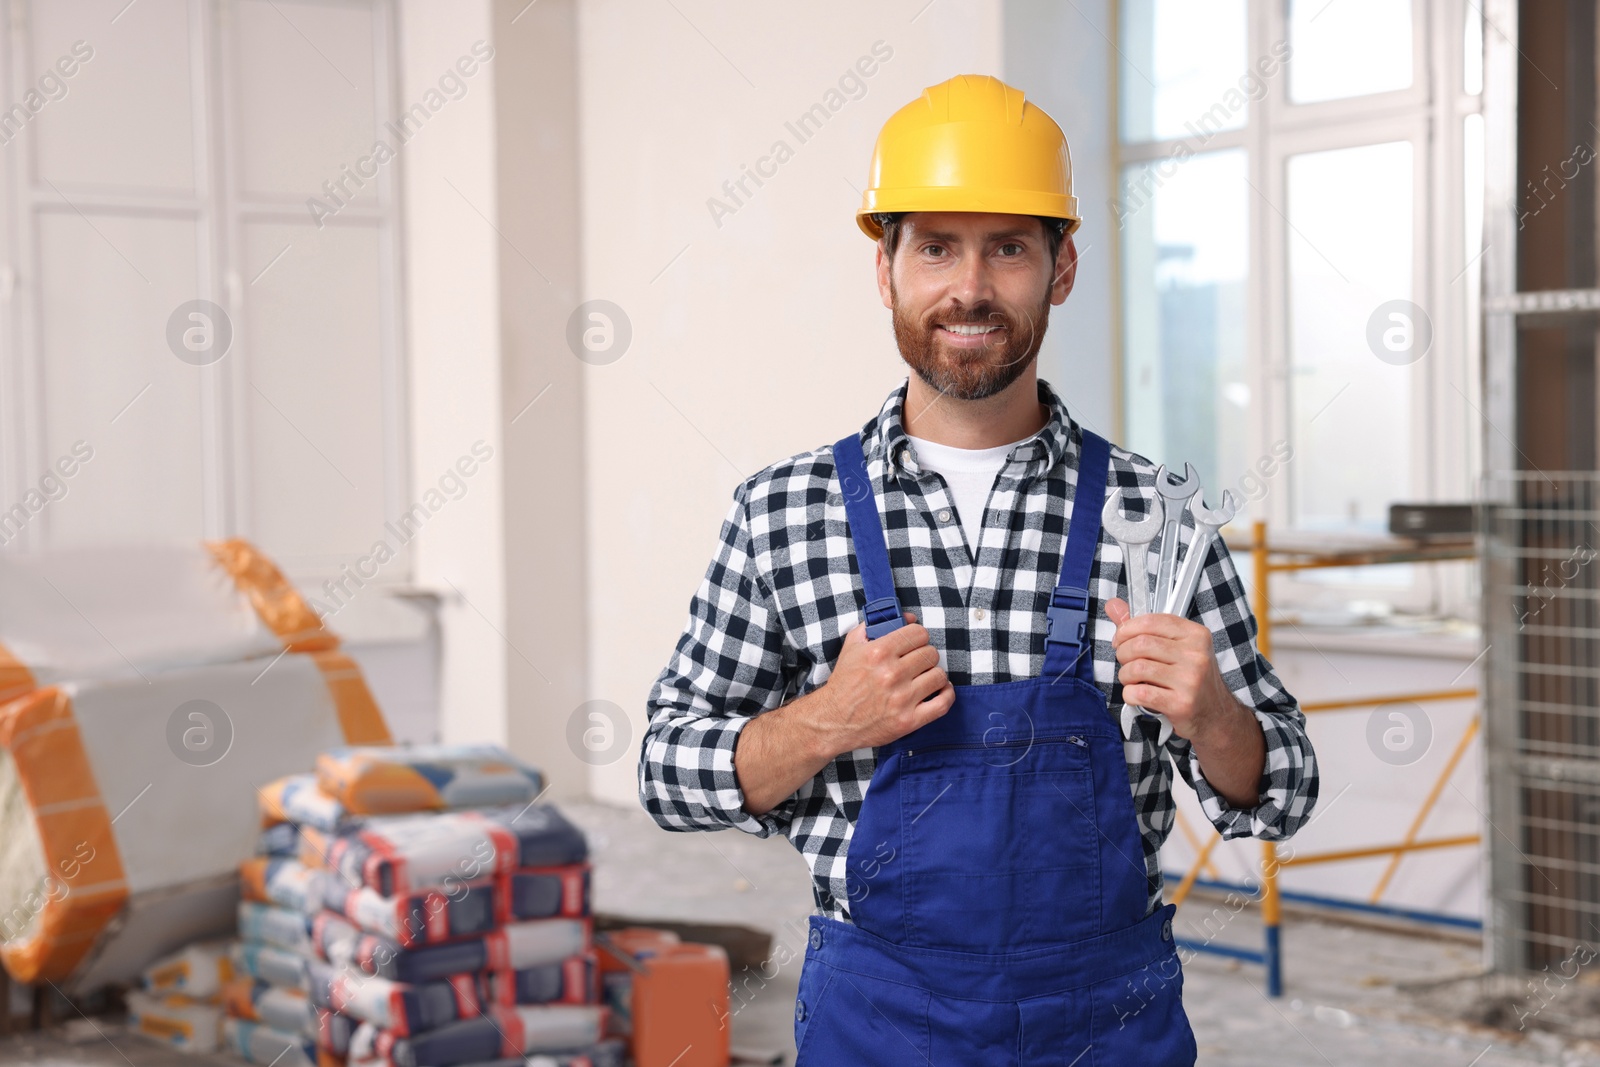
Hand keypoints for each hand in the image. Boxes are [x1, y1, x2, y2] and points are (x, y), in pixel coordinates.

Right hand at [811, 611, 953, 755]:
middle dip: (924, 654)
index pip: (918, 633)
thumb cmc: (844, 682)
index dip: (918, 636)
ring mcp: (902, 699)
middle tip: (916, 661)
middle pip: (930, 653)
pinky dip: (946, 694)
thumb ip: (875, 625)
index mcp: (878, 653)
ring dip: (933, 674)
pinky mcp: (909, 720)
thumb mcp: (852, 646)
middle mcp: (891, 674)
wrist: (834, 720)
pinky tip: (939, 690)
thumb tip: (908, 618)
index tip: (914, 642)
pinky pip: (942, 703)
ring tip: (924, 677)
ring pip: (939, 675)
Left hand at [1104, 598, 1234, 743]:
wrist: (1215, 714)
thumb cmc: (1191, 679)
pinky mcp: (1181, 703)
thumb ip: (1143, 626)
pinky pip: (1140, 693)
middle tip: (1125, 661)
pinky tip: (1137, 694)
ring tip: (1132, 679)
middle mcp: (1196, 655)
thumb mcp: (1176, 647)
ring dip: (1125, 675)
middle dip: (1123, 653)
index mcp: (1195, 635)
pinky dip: (1129, 694)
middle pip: (1140, 644)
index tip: (1120, 639)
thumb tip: (1113, 606)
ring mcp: (1190, 680)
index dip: (1126, 630)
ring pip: (1137, 668)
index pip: (1150, 622)